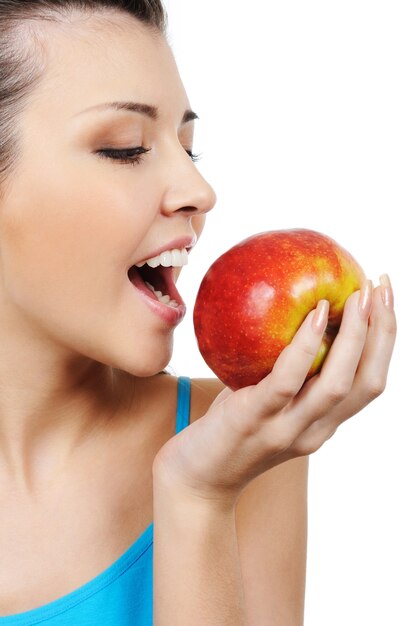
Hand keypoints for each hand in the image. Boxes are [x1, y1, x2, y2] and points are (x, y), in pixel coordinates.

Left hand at [153, 278, 395, 506]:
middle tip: (383, 286)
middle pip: (367, 382)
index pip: (369, 382)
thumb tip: (289, 313)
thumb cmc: (229, 431)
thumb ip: (284, 371)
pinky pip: (286, 381)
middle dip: (384, 332)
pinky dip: (305, 347)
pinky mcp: (253, 420)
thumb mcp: (265, 400)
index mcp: (322, 424)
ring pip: (337, 384)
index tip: (386, 299)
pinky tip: (314, 315)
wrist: (196, 482)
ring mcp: (286, 429)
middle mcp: (314, 430)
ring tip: (359, 296)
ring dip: (356, 337)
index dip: (385, 341)